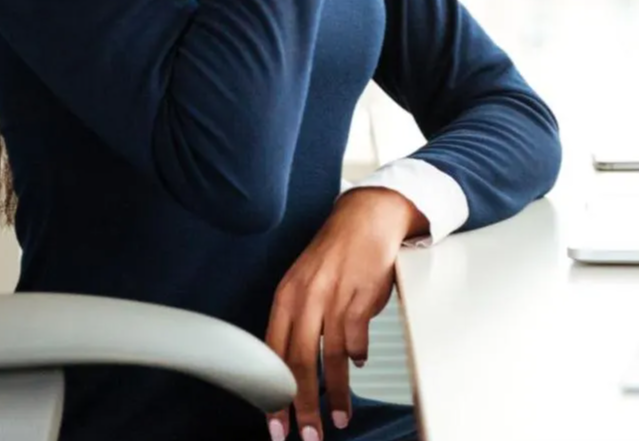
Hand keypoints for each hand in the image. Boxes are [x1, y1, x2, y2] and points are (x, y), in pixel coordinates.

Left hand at [265, 187, 424, 440]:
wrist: (366, 219)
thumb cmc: (335, 255)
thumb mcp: (304, 284)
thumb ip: (295, 322)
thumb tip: (291, 368)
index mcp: (285, 298)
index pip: (272, 356)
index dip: (273, 395)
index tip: (275, 425)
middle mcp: (305, 299)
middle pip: (299, 364)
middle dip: (302, 407)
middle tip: (307, 435)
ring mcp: (333, 299)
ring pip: (330, 360)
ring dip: (336, 395)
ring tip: (340, 418)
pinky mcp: (360, 298)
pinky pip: (357, 340)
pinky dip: (358, 358)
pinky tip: (360, 364)